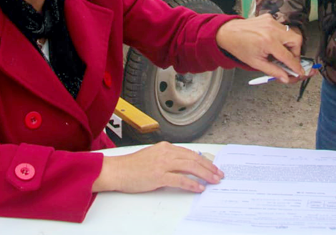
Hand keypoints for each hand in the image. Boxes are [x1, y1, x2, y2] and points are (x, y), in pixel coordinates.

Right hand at [93, 142, 222, 193]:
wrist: (117, 171)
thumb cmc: (132, 166)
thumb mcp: (153, 156)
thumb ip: (168, 159)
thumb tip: (185, 166)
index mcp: (165, 147)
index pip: (190, 153)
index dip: (204, 160)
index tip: (213, 167)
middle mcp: (165, 153)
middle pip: (194, 159)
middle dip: (209, 167)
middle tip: (218, 174)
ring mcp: (162, 164)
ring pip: (190, 167)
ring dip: (205, 175)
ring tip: (213, 181)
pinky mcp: (158, 176)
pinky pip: (180, 180)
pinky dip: (192, 184)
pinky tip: (199, 188)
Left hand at [215, 14, 304, 82]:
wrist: (228, 32)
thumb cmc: (240, 48)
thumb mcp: (256, 63)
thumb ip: (273, 71)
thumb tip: (286, 78)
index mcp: (268, 42)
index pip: (288, 56)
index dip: (296, 66)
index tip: (300, 71)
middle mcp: (272, 30)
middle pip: (296, 40)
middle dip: (296, 51)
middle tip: (289, 59)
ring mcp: (271, 21)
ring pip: (291, 33)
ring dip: (289, 44)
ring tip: (279, 51)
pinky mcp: (269, 17)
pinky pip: (282, 28)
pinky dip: (281, 36)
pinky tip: (272, 41)